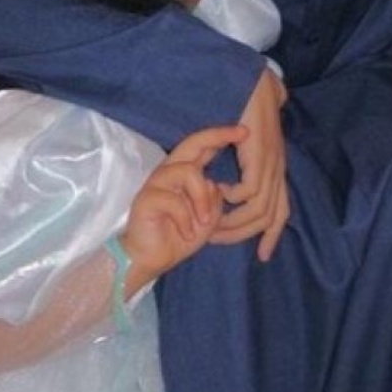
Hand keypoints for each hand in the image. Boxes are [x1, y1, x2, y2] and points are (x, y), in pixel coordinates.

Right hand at [122, 125, 245, 290]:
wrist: (150, 260)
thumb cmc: (179, 237)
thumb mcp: (208, 218)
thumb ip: (215, 198)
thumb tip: (216, 185)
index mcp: (185, 174)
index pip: (203, 147)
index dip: (222, 136)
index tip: (245, 131)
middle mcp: (170, 172)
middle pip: (191, 143)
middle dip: (218, 136)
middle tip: (242, 134)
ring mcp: (156, 183)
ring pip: (187, 171)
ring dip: (202, 198)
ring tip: (204, 221)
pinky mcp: (145, 199)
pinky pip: (173, 200)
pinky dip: (185, 219)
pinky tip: (187, 233)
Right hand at [212, 67, 289, 262]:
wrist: (256, 86)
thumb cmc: (251, 111)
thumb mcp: (252, 143)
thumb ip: (251, 160)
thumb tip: (247, 168)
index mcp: (277, 170)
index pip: (282, 210)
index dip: (273, 234)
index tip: (263, 255)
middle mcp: (277, 170)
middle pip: (269, 217)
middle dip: (244, 235)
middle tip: (216, 240)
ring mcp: (270, 164)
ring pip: (258, 209)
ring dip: (233, 220)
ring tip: (211, 220)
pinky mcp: (260, 156)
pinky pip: (249, 190)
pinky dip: (232, 197)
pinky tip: (215, 190)